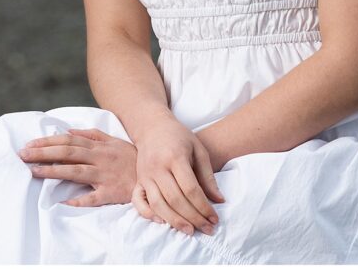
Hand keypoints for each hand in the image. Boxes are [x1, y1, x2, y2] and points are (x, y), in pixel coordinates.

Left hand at [19, 128, 139, 207]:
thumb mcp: (116, 141)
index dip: (49, 141)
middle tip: (22, 154)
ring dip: (53, 171)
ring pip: (76, 171)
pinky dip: (78, 201)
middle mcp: (100, 158)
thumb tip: (70, 130)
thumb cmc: (132, 159)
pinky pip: (93, 198)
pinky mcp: (111, 192)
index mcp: (100, 146)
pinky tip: (62, 203)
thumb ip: (94, 135)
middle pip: (69, 152)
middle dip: (44, 152)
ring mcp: (105, 175)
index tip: (29, 144)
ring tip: (33, 171)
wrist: (155, 175)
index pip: (70, 140)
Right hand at [133, 117, 224, 235]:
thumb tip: (219, 200)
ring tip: (190, 231)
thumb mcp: (199, 149)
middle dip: (193, 218)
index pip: (191, 189)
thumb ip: (208, 176)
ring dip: (174, 221)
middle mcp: (158, 168)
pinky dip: (149, 214)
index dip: (203, 206)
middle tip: (207, 229)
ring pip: (158, 204)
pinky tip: (163, 222)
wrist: (153, 127)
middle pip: (176, 200)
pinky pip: (139, 202)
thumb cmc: (180, 137)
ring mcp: (145, 175)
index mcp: (176, 158)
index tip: (214, 218)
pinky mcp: (138, 181)